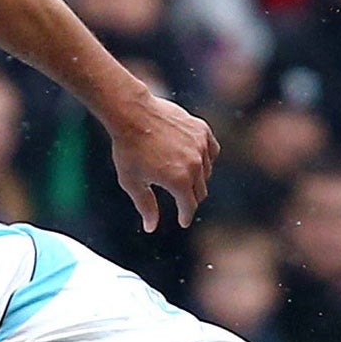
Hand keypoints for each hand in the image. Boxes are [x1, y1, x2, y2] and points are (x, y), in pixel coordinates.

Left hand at [109, 92, 216, 231]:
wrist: (132, 113)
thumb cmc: (128, 149)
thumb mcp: (132, 182)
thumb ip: (145, 206)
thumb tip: (151, 227)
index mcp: (179, 181)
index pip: (189, 206)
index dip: (185, 216)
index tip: (182, 221)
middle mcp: (195, 165)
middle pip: (200, 191)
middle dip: (191, 199)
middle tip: (182, 201)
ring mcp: (200, 146)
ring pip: (207, 172)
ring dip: (198, 179)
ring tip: (184, 178)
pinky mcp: (202, 130)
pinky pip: (212, 151)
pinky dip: (206, 158)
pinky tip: (197, 160)